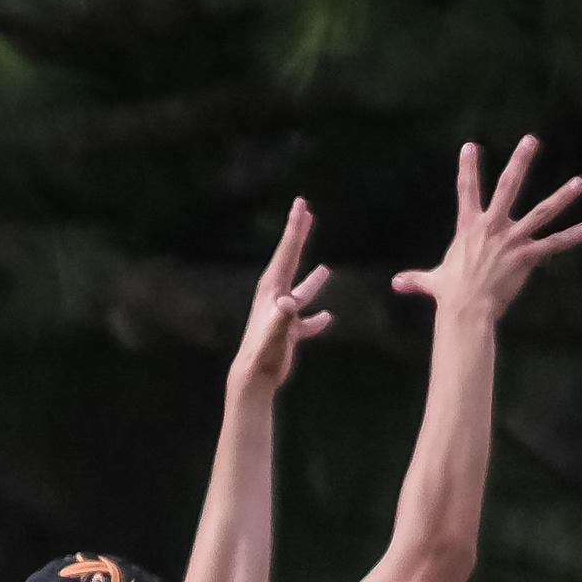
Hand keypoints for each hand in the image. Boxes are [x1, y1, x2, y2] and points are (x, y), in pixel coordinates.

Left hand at [231, 198, 332, 395]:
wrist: (254, 377)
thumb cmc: (264, 354)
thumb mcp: (275, 333)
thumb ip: (283, 317)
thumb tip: (290, 303)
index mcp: (272, 289)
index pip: (287, 250)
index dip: (295, 226)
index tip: (301, 203)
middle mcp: (276, 297)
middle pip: (291, 259)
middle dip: (298, 235)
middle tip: (304, 212)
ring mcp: (282, 314)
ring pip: (301, 291)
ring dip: (312, 281)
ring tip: (325, 270)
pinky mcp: (287, 332)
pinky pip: (306, 321)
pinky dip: (316, 319)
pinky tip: (327, 318)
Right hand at [392, 137, 581, 326]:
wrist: (467, 310)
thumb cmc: (450, 295)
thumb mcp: (432, 281)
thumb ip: (416, 278)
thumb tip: (396, 284)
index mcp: (470, 227)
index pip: (467, 190)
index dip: (468, 167)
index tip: (471, 146)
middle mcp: (493, 227)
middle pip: (508, 187)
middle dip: (520, 162)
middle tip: (531, 140)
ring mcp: (512, 240)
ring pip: (541, 212)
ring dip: (562, 197)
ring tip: (580, 182)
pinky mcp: (527, 257)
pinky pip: (554, 244)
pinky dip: (573, 236)